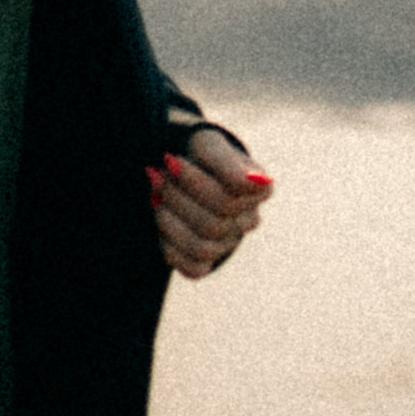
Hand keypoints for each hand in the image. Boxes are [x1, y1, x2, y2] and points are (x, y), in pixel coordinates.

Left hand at [150, 128, 271, 280]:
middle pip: (212, 224)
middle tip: (157, 174)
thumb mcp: (208, 146)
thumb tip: (258, 180)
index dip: (191, 181)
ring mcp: (229, 244)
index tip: (169, 159)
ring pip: (201, 248)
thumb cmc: (200, 156)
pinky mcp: (207, 263)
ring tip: (156, 194)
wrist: (181, 168)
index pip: (226, 197)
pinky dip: (169, 244)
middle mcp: (249, 220)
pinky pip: (192, 268)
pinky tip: (161, 217)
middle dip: (175, 197)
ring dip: (169, 219)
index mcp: (258, 189)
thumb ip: (228, 164)